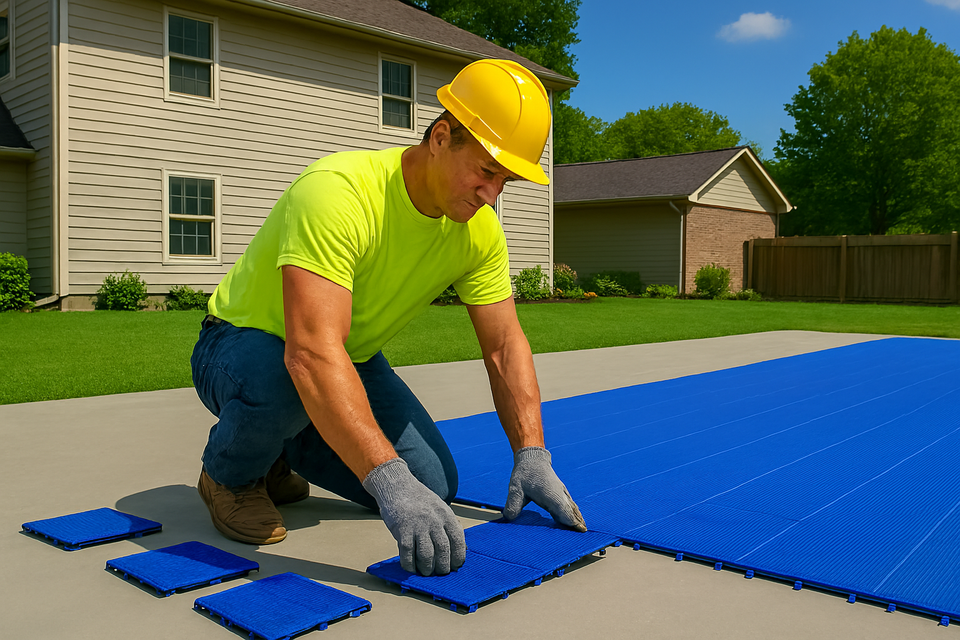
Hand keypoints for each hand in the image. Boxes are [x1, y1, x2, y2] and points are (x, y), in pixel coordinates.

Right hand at [362, 458, 465, 575]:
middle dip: (443, 566)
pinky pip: (407, 554)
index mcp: (446, 515)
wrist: (397, 486)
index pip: (457, 540)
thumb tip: (459, 548)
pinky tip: (411, 568)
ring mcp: (417, 525)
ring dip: (427, 568)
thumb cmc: (419, 500)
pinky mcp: (402, 530)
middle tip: (440, 573)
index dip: (458, 556)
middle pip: (443, 550)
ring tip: (426, 572)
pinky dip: (410, 565)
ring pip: (426, 555)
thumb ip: (448, 525)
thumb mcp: (439, 507)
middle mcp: (434, 520)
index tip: (456, 566)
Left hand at [503, 446, 586, 530]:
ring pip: (572, 507)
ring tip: (582, 528)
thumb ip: (513, 504)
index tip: (580, 530)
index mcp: (551, 495)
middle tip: (584, 533)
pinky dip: (574, 511)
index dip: (571, 521)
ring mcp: (561, 492)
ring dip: (577, 517)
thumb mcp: (516, 489)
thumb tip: (509, 518)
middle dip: (577, 522)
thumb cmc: (524, 474)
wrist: (533, 459)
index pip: (563, 511)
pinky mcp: (560, 492)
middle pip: (571, 511)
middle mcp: (559, 494)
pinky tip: (576, 517)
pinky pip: (570, 504)